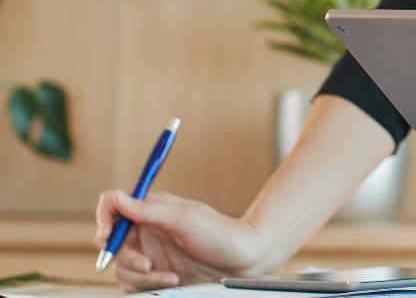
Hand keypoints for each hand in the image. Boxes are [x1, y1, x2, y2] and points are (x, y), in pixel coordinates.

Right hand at [94, 190, 265, 291]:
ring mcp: (149, 253)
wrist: (243, 261)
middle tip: (146, 264)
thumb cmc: (220, 234)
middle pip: (110, 242)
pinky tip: (173, 281)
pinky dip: (148, 285)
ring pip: (121, 268)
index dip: (104, 218)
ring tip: (169, 276)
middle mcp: (146, 230)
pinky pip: (134, 285)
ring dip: (140, 276)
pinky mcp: (154, 275)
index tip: (107, 234)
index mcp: (150, 209)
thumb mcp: (184, 219)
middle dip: (123, 256)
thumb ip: (148, 210)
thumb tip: (116, 197)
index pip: (112, 206)